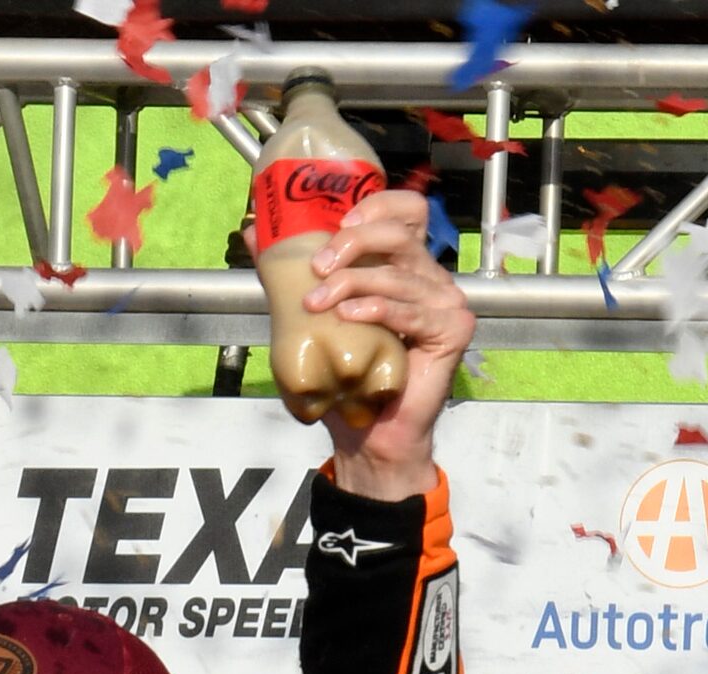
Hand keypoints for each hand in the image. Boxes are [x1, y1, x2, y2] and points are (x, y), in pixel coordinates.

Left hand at [304, 192, 473, 503]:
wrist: (369, 432)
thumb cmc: (346, 375)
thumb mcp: (312, 314)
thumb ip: (288, 271)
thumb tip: (255, 231)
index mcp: (404, 264)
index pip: (406, 211)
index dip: (376, 207)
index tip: (337, 226)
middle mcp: (429, 277)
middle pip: (398, 234)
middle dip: (352, 245)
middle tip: (317, 268)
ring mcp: (445, 301)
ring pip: (396, 274)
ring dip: (350, 283)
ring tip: (317, 303)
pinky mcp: (453, 328)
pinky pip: (411, 309)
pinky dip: (376, 309)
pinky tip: (350, 316)